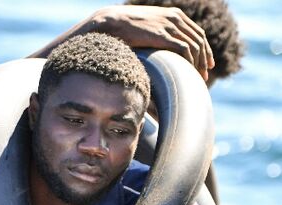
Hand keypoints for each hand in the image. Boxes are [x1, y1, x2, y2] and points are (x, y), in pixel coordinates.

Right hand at [86, 5, 213, 80]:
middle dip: (204, 58)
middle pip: (199, 40)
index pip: (197, 32)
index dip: (205, 48)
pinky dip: (189, 61)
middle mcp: (175, 18)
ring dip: (198, 63)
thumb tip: (158, 47)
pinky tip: (188, 72)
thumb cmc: (122, 27)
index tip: (207, 63)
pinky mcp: (163, 35)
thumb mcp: (146, 26)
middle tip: (205, 73)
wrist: (110, 22)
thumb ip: (157, 33)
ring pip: (194, 46)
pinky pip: (184, 49)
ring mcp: (170, 25)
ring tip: (198, 77)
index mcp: (173, 14)